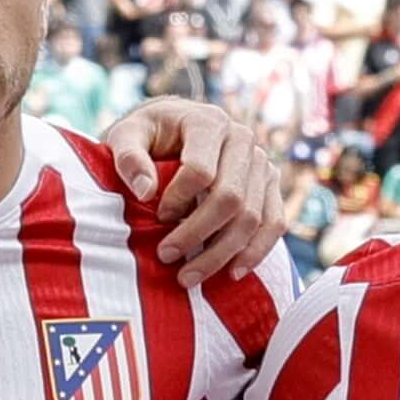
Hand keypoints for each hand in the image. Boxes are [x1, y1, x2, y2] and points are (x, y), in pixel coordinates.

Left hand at [99, 96, 298, 285]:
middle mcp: (242, 139)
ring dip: (221, 253)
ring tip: (188, 277)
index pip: (201, 170)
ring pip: (252, 217)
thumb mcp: (126, 136)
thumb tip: (145, 191)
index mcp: (208, 123)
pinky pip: (274, 223)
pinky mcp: (269, 185)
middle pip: (230, 198)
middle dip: (197, 233)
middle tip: (166, 256)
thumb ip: (129, 158)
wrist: (174, 129)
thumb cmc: (147, 136)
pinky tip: (232, 273)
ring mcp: (261, 163)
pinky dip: (256, 251)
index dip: (178, 200)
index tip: (158, 217)